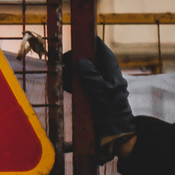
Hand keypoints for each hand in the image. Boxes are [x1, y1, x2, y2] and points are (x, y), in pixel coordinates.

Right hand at [63, 38, 134, 159]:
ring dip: (70, 70)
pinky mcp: (92, 96)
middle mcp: (105, 75)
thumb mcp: (102, 92)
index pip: (100, 49)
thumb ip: (92, 76)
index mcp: (111, 70)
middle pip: (89, 59)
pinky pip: (79, 85)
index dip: (88, 43)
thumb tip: (82, 61)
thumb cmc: (112, 111)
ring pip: (82, 72)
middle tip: (61, 60)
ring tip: (58, 69)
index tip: (75, 41)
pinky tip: (62, 81)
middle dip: (75, 58)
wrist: (116, 133)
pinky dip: (71, 82)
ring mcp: (98, 86)